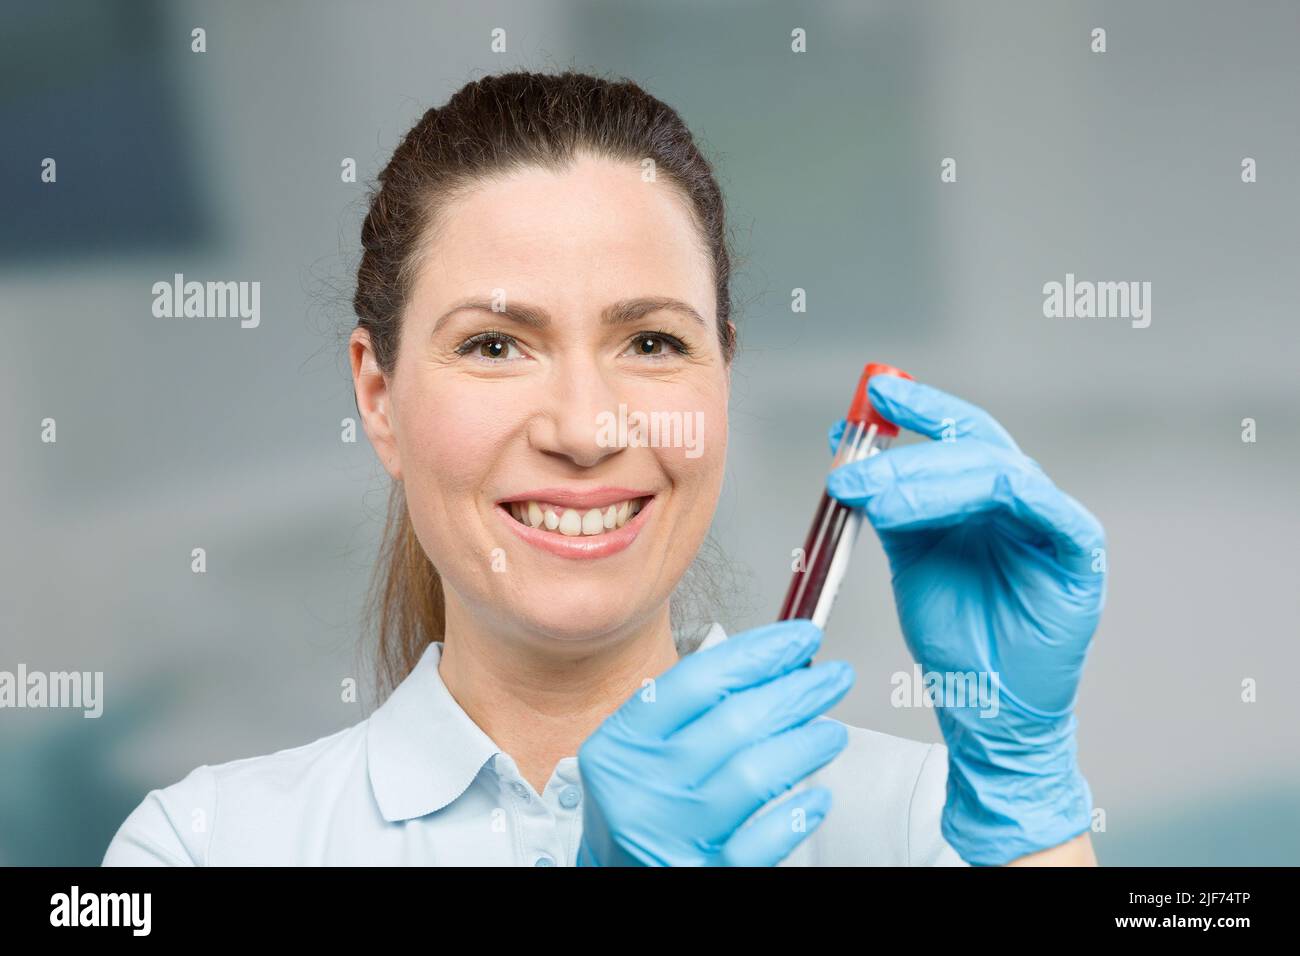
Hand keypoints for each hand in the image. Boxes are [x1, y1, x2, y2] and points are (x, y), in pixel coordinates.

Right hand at [576, 620, 853, 865]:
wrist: (608, 882)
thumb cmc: (637, 807)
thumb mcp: (635, 753)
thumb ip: (685, 714)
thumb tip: (769, 668)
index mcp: (621, 746)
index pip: (696, 681)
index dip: (758, 652)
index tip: (798, 638)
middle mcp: (641, 788)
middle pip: (735, 721)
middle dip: (796, 691)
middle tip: (832, 677)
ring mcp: (672, 834)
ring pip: (756, 775)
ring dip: (805, 745)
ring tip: (831, 733)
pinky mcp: (702, 874)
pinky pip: (763, 840)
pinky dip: (797, 814)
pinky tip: (817, 797)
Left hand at [826, 375, 1105, 865]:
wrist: (986, 706)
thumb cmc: (956, 635)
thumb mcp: (909, 555)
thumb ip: (891, 505)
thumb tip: (850, 457)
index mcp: (986, 496)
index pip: (958, 434)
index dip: (919, 407)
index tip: (872, 393)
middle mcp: (1023, 500)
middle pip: (973, 447)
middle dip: (907, 452)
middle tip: (851, 467)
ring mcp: (1055, 524)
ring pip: (999, 471)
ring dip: (931, 480)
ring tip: (876, 499)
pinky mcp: (1080, 556)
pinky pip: (1048, 508)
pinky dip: (1003, 493)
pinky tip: (952, 501)